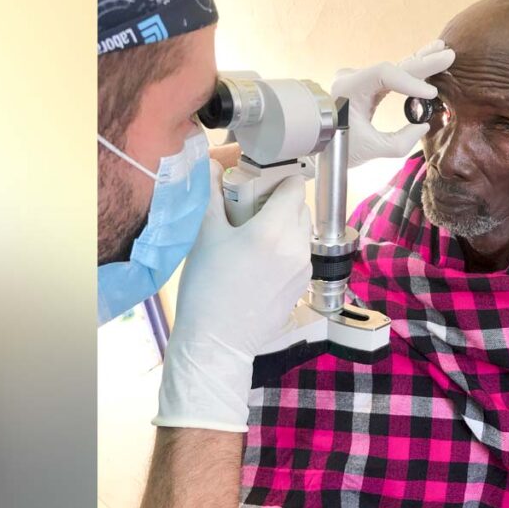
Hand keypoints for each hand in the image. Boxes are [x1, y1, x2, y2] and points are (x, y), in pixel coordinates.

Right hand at [153, 160, 311, 430]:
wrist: (216, 342)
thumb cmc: (206, 287)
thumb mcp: (205, 235)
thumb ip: (212, 196)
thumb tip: (213, 165)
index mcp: (274, 229)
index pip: (295, 186)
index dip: (279, 180)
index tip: (260, 186)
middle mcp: (297, 246)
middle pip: (301, 208)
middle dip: (281, 204)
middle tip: (252, 212)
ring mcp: (303, 269)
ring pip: (302, 233)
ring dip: (285, 228)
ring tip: (254, 241)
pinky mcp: (302, 288)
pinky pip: (300, 257)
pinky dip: (286, 252)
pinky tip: (260, 265)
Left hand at [330, 39, 454, 167]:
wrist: (315, 144)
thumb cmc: (336, 147)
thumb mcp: (370, 150)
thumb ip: (401, 141)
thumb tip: (422, 125)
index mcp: (349, 88)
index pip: (385, 74)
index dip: (410, 81)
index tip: (429, 95)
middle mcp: (352, 79)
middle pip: (393, 67)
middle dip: (423, 62)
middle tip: (448, 55)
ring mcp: (357, 80)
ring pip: (393, 69)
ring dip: (418, 62)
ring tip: (441, 50)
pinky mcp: (362, 86)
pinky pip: (388, 77)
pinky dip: (408, 73)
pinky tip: (425, 61)